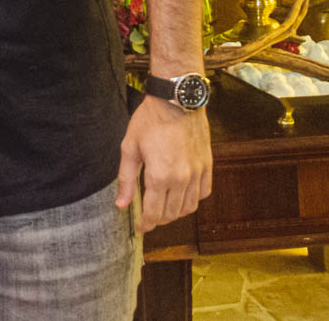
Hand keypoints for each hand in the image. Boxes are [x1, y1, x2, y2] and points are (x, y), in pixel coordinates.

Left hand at [115, 95, 211, 231]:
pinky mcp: (207, 165)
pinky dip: (194, 199)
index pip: (154, 213)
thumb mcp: (130, 147)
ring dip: (176, 212)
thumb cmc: (150, 121)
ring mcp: (197, 173)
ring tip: (165, 209)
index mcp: (160, 176)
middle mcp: (181, 179)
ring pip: (190, 206)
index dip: (147, 224)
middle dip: (159, 220)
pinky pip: (204, 192)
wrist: (177, 100)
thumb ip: (126, 179)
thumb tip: (121, 205)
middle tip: (150, 218)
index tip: (141, 228)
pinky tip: (184, 195)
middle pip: (172, 213)